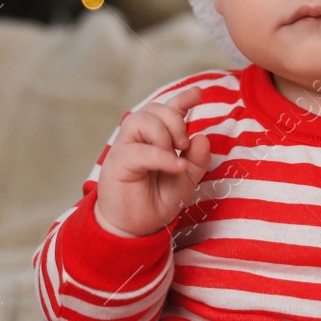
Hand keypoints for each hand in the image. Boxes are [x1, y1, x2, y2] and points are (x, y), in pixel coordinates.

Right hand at [94, 85, 212, 237]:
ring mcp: (125, 148)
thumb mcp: (186, 180)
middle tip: (184, 144)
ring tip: (175, 158)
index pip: (167, 109)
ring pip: (142, 120)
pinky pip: (140, 150)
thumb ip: (197, 159)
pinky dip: (162, 156)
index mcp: (154, 138)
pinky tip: (177, 166)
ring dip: (165, 135)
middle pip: (155, 109)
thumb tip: (203, 137)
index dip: (182, 98)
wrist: (135, 228)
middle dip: (176, 120)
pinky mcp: (118, 163)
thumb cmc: (156, 200)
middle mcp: (137, 138)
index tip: (198, 93)